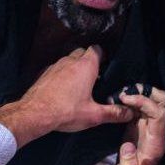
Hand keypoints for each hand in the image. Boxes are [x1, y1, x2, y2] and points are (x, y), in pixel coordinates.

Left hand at [0, 46, 134, 147]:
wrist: (35, 114)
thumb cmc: (66, 111)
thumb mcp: (94, 115)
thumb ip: (113, 113)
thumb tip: (130, 113)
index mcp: (85, 66)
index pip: (96, 49)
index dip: (102, 55)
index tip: (106, 66)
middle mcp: (70, 61)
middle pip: (82, 52)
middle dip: (88, 61)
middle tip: (94, 77)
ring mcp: (55, 66)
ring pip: (68, 60)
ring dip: (74, 68)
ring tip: (79, 85)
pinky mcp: (44, 73)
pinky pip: (56, 69)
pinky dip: (61, 75)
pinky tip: (62, 90)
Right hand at [108, 85, 164, 164]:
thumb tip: (127, 147)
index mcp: (156, 144)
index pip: (159, 115)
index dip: (145, 103)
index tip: (126, 99)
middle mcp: (155, 133)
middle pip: (162, 105)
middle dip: (148, 92)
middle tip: (126, 90)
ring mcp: (147, 129)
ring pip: (152, 103)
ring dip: (139, 94)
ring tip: (120, 93)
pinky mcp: (138, 127)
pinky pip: (140, 108)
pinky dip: (131, 100)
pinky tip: (118, 99)